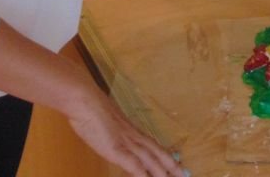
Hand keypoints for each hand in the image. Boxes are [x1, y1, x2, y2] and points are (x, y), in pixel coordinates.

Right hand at [67, 87, 184, 176]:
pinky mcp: (117, 149)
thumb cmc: (91, 107)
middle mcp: (133, 137)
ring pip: (150, 160)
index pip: (153, 145)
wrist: (85, 100)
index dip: (165, 155)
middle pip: (157, 153)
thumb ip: (112, 129)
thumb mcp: (105, 120)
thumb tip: (112, 133)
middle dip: (171, 166)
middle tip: (184, 176)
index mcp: (131, 130)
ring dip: (162, 172)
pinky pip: (133, 164)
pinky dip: (142, 174)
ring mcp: (126, 143)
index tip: (175, 164)